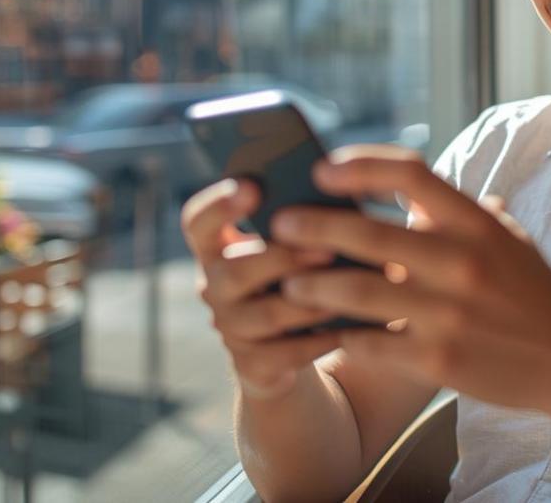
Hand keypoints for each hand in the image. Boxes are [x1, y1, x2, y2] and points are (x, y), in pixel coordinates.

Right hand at [181, 179, 344, 399]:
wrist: (290, 348)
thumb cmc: (298, 277)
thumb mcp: (292, 248)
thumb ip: (301, 224)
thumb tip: (338, 199)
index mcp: (218, 249)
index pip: (198, 223)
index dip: (218, 204)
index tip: (253, 186)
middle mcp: (214, 288)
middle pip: (233, 271)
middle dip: (282, 258)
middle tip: (325, 248)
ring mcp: (231, 329)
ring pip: (267, 314)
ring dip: (310, 300)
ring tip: (348, 289)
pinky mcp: (253, 365)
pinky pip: (288, 353)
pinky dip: (322, 339)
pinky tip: (352, 327)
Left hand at [270, 145, 550, 413]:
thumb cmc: (533, 294)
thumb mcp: (509, 238)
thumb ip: (463, 212)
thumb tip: (417, 188)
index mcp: (475, 223)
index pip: (408, 173)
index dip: (358, 166)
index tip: (322, 170)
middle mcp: (460, 262)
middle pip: (366, 233)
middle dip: (312, 227)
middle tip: (279, 225)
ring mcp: (447, 313)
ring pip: (356, 293)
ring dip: (311, 287)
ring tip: (285, 285)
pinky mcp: (437, 359)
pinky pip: (370, 343)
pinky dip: (339, 336)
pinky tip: (318, 333)